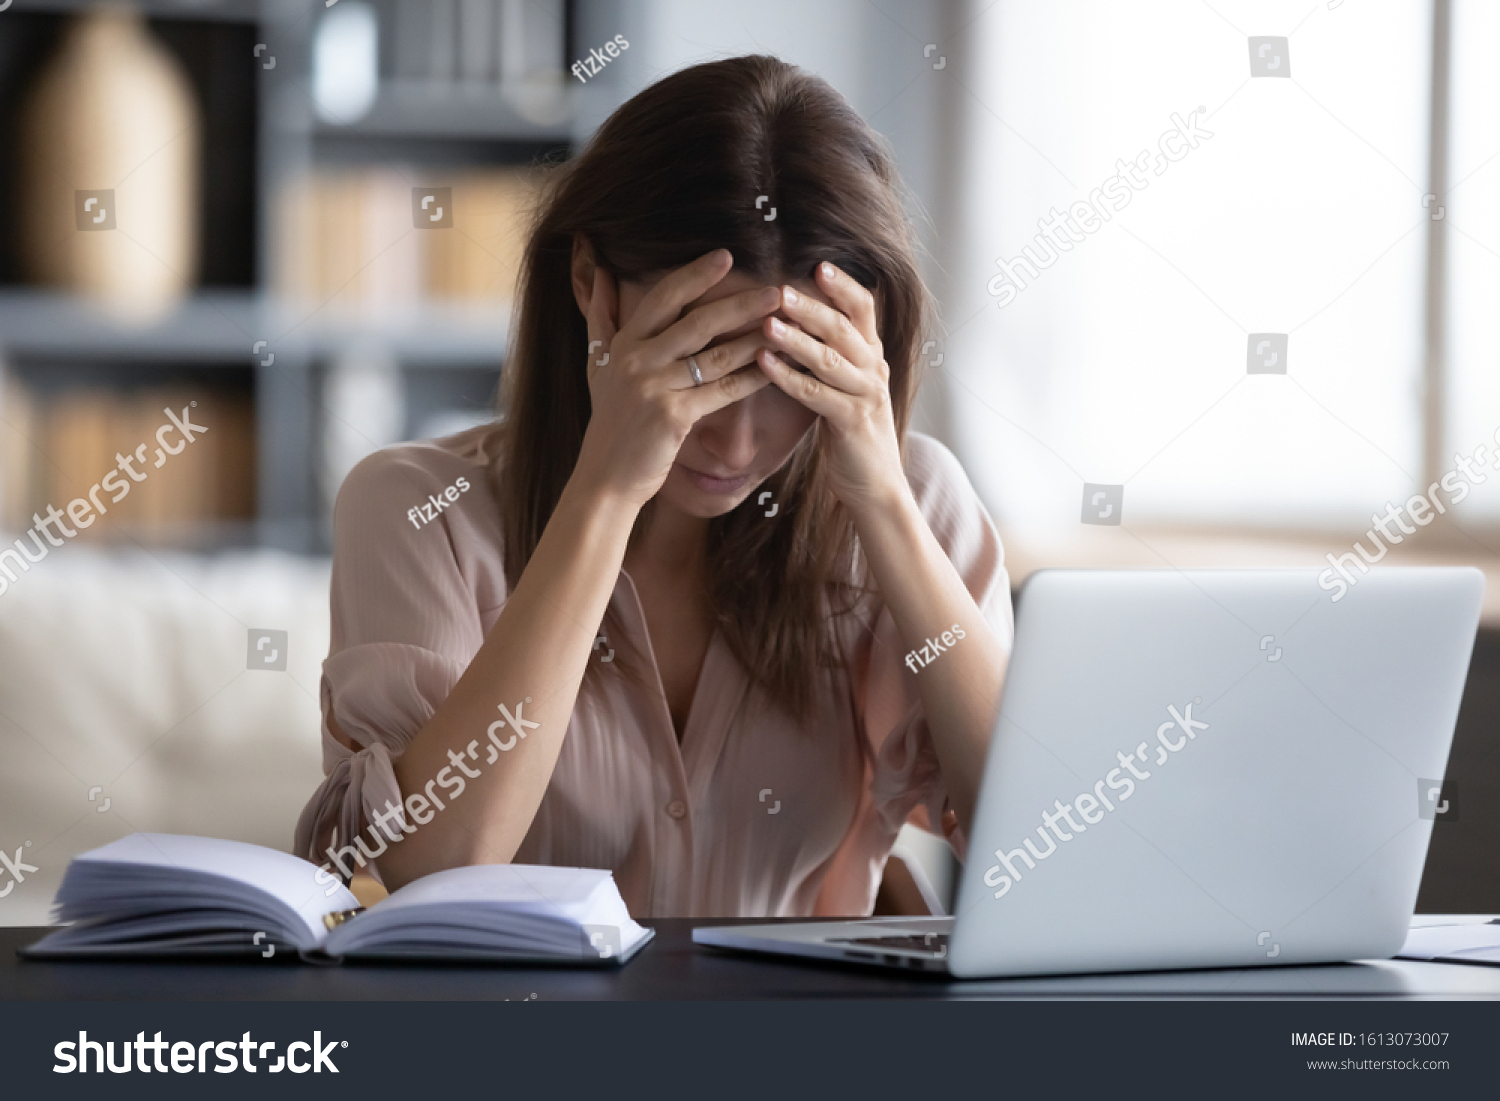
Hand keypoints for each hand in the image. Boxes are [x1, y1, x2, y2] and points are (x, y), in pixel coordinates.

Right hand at [572, 249, 779, 508]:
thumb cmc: (609, 421)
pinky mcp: (673, 416)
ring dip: (754, 338)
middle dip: (740, 303)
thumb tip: (599, 271)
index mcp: (624, 343)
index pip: (663, 298)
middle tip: (775, 288)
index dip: (695, 275)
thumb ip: (600, 317)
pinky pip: (722, 390)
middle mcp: (637, 360)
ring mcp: (655, 387)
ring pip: (715, 355)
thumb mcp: (596, 365)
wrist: (605, 476)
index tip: (726, 256)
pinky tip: (775, 366)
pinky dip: (750, 377)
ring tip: (784, 323)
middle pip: (697, 322)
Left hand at [756, 262, 907, 515]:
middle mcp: (874, 369)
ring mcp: (866, 396)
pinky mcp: (853, 423)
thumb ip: (830, 353)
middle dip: (810, 306)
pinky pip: (817, 395)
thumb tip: (794, 318)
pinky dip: (788, 378)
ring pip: (829, 359)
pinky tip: (763, 363)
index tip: (817, 264)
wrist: (876, 484)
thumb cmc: (852, 432)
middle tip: (779, 289)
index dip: (843, 285)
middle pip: (844, 328)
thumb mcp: (845, 385)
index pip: (864, 308)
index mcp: (872, 355)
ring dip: (795, 339)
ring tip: (766, 322)